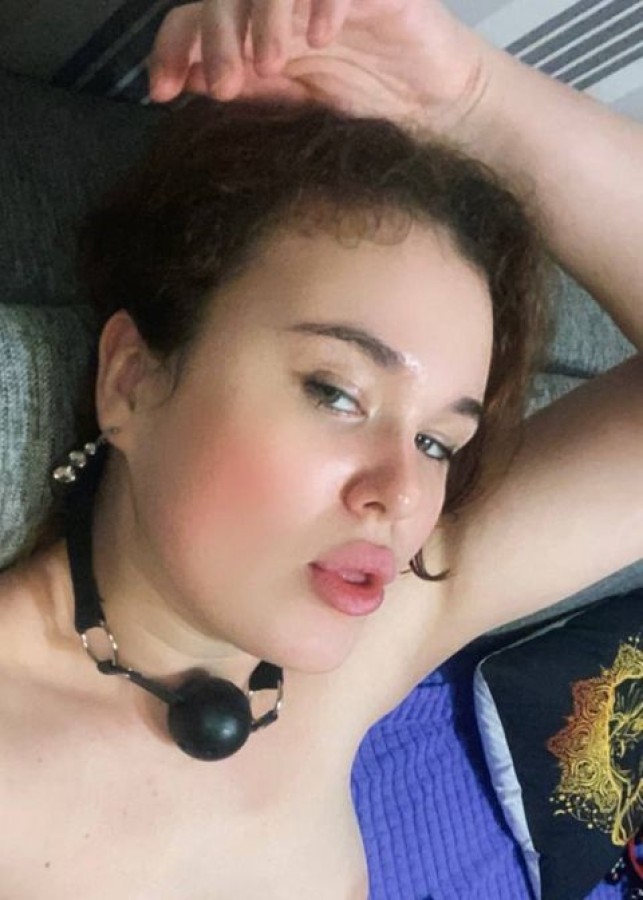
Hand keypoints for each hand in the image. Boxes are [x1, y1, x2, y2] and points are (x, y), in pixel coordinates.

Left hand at [148, 0, 492, 134]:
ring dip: (265, 17)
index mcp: (259, 34)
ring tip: (272, 65)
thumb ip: (249, 93)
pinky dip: (324, 0)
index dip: (174, 49)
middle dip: (215, 38)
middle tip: (224, 86)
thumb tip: (192, 85)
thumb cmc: (367, 111)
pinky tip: (324, 37)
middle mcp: (285, 7)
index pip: (196, 19)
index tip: (161, 94)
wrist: (436, 110)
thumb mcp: (296, 111)